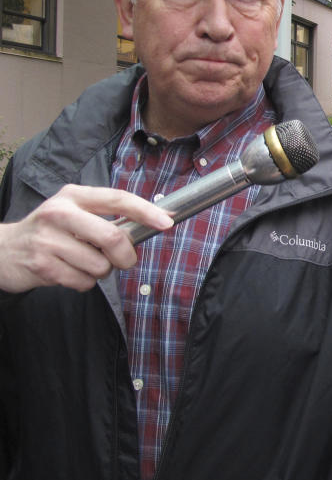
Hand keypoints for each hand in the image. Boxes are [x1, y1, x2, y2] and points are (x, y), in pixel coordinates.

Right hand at [0, 184, 173, 293]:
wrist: (4, 250)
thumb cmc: (51, 231)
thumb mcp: (74, 213)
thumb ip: (107, 218)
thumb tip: (153, 225)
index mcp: (73, 196)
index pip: (117, 199)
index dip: (146, 211)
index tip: (167, 221)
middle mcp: (59, 213)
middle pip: (112, 237)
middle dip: (126, 256)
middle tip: (123, 260)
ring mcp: (48, 240)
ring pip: (100, 265)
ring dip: (100, 271)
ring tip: (83, 263)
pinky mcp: (41, 265)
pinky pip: (83, 282)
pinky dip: (84, 282)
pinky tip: (68, 272)